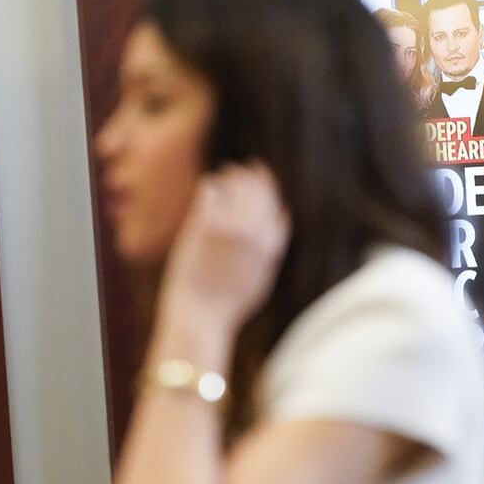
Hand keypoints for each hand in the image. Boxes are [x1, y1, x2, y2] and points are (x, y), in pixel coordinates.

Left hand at [157, 161, 290, 342]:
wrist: (200, 315)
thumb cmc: (231, 302)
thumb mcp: (264, 276)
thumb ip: (275, 246)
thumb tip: (284, 214)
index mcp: (270, 245)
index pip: (274, 201)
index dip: (269, 184)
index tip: (263, 176)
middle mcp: (253, 234)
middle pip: (257, 188)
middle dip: (251, 174)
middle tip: (242, 168)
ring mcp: (229, 229)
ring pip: (236, 185)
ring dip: (231, 176)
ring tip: (226, 173)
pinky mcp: (204, 228)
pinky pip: (211, 192)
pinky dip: (212, 185)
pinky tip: (209, 186)